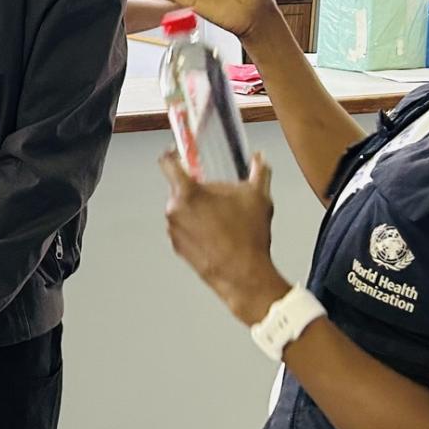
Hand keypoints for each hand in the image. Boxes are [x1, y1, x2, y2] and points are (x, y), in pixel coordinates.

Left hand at [159, 151, 291, 324]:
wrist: (243, 275)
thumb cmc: (247, 238)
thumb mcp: (259, 196)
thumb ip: (258, 171)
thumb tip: (260, 159)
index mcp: (188, 192)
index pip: (168, 163)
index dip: (172, 154)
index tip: (177, 152)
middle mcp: (174, 209)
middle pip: (181, 188)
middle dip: (199, 189)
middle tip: (221, 197)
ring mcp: (174, 230)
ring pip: (183, 209)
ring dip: (199, 210)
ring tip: (225, 221)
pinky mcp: (177, 247)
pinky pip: (185, 228)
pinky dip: (197, 227)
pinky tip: (219, 235)